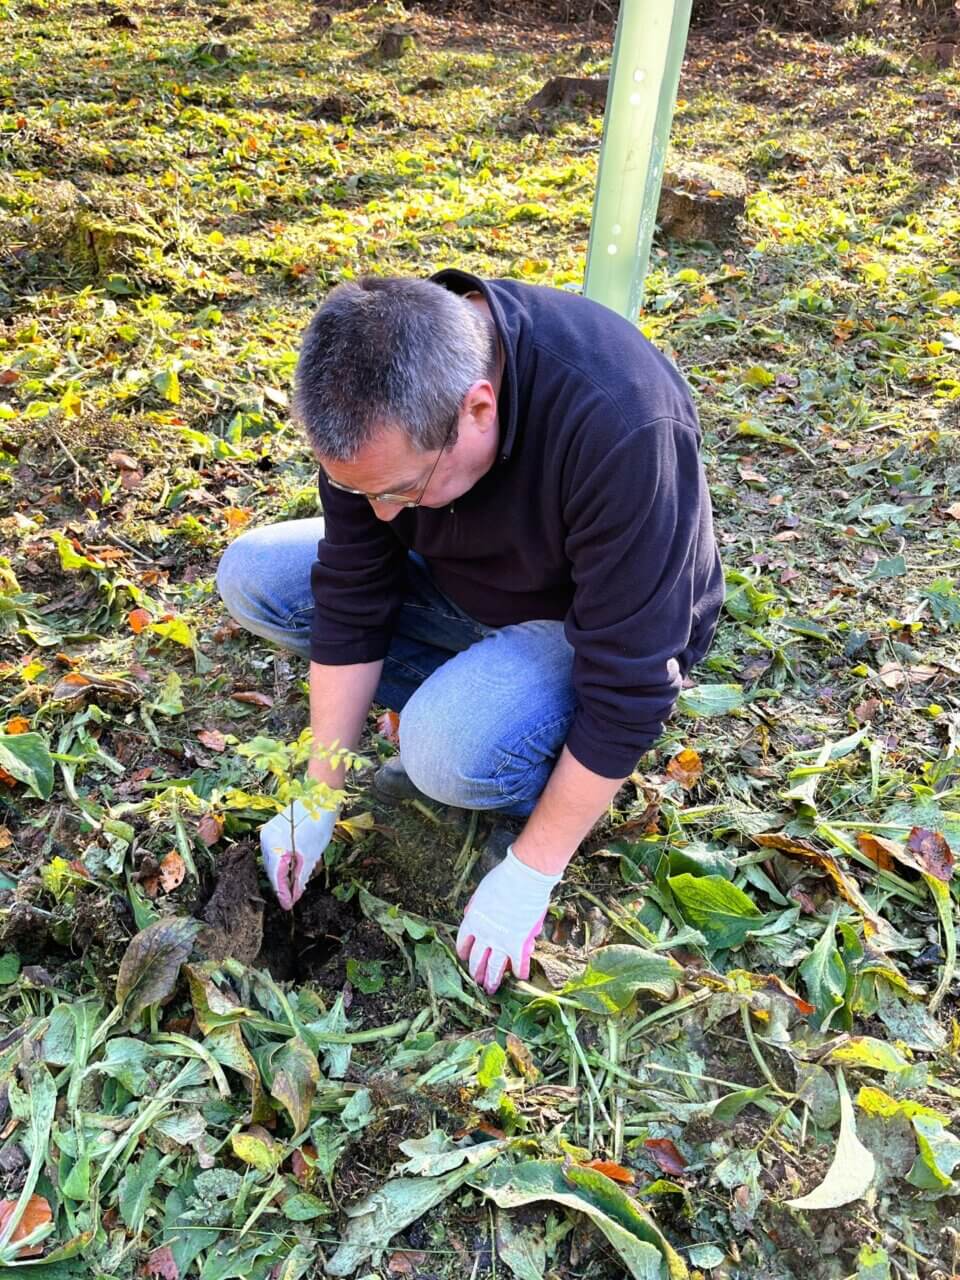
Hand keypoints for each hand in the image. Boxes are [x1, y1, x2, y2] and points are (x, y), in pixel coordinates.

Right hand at [260, 800, 338, 909]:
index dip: (283, 893)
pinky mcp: (271, 830)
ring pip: (272, 862)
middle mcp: (266, 840)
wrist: (320, 799)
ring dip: (282, 874)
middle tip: (292, 899)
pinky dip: (282, 862)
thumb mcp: (311, 856)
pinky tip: (292, 868)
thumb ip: (300, 878)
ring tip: (294, 886)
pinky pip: (274, 852)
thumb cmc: (318, 825)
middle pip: (272, 871)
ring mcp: (267, 833)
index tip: (288, 907)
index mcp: (275, 846)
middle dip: (282, 885)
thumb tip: (294, 897)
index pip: (277, 877)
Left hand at [456, 847, 560, 994]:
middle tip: (477, 981)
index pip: (463, 942)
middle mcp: (483, 934)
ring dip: (492, 980)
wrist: (523, 878)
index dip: (465, 952)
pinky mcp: (518, 943)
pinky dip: (520, 971)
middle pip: (477, 959)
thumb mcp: (480, 892)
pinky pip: (518, 963)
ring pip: (494, 967)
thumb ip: (475, 906)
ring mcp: (500, 940)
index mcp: (472, 920)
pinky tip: (521, 977)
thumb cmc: (503, 879)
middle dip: (476, 972)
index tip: (466, 957)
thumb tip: (470, 914)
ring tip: (491, 989)